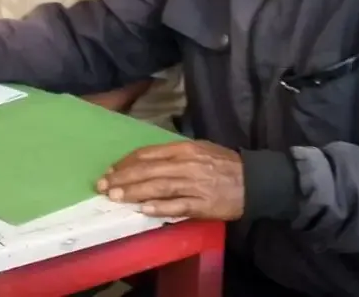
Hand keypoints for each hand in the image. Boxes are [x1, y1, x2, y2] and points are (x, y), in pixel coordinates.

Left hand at [97, 141, 244, 219]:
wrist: (255, 182)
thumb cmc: (223, 164)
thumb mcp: (198, 149)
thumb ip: (172, 154)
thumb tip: (143, 161)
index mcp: (183, 149)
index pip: (147, 155)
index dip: (126, 163)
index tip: (110, 171)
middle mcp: (186, 165)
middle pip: (147, 171)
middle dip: (122, 178)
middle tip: (102, 186)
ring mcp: (194, 185)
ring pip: (158, 188)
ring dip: (134, 192)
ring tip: (115, 197)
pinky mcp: (203, 204)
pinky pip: (177, 206)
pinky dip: (160, 208)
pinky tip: (143, 210)